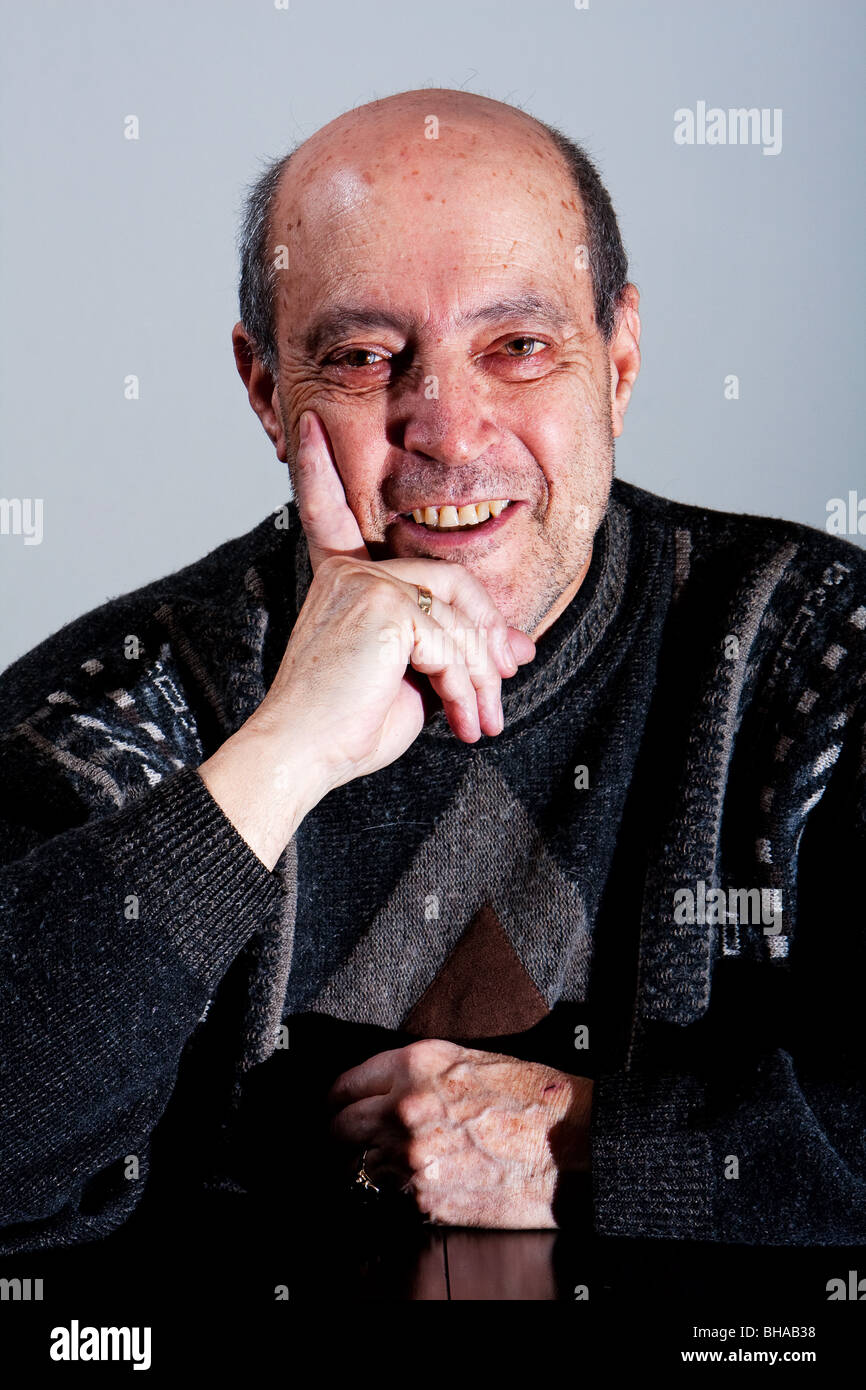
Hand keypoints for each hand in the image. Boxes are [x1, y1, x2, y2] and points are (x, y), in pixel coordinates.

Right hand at [247, 410, 535, 794]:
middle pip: (450, 581)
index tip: (311, 424)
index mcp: (342, 580)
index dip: (321, 470)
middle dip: (487, 632)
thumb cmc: (344, 726)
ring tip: (481, 720)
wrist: (301, 753)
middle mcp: (350, 573)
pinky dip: (467, 687)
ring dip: (481, 676)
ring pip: (459, 617)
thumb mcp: (408, 679)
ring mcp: (365, 584)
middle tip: (509, 675)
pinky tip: (463, 720)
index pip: (332, 515)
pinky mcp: (383, 607)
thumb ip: (448, 651)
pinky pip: (453, 642)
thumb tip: (512, 649)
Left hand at [328, 1038, 592, 1228]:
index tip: (332, 1107)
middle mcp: (404, 1110)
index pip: (345, 1084)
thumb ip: (416, 1072)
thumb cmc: (530, 1096)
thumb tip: (382, 1089)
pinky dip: (399, 1188)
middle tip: (341, 1139)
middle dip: (338, 1133)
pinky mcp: (426, 1198)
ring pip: (362, 1165)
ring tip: (395, 1159)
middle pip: (340, 1128)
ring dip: (370, 1163)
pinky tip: (422, 1178)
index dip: (335, 1099)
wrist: (571, 1143)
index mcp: (413, 1066)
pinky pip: (392, 1194)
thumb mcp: (467, 1059)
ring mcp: (412, 1158)